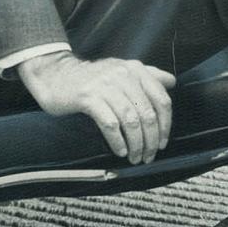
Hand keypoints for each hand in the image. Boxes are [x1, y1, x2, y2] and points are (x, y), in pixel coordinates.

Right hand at [17, 51, 175, 164]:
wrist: (56, 75)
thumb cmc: (93, 78)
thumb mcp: (122, 71)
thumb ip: (148, 75)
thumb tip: (172, 82)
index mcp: (136, 69)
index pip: (161, 100)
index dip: (165, 125)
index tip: (162, 142)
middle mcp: (123, 75)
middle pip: (147, 114)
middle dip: (151, 140)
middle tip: (148, 156)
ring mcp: (105, 85)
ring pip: (130, 121)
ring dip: (135, 144)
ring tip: (135, 157)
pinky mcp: (88, 97)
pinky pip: (110, 124)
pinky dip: (117, 141)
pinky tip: (120, 151)